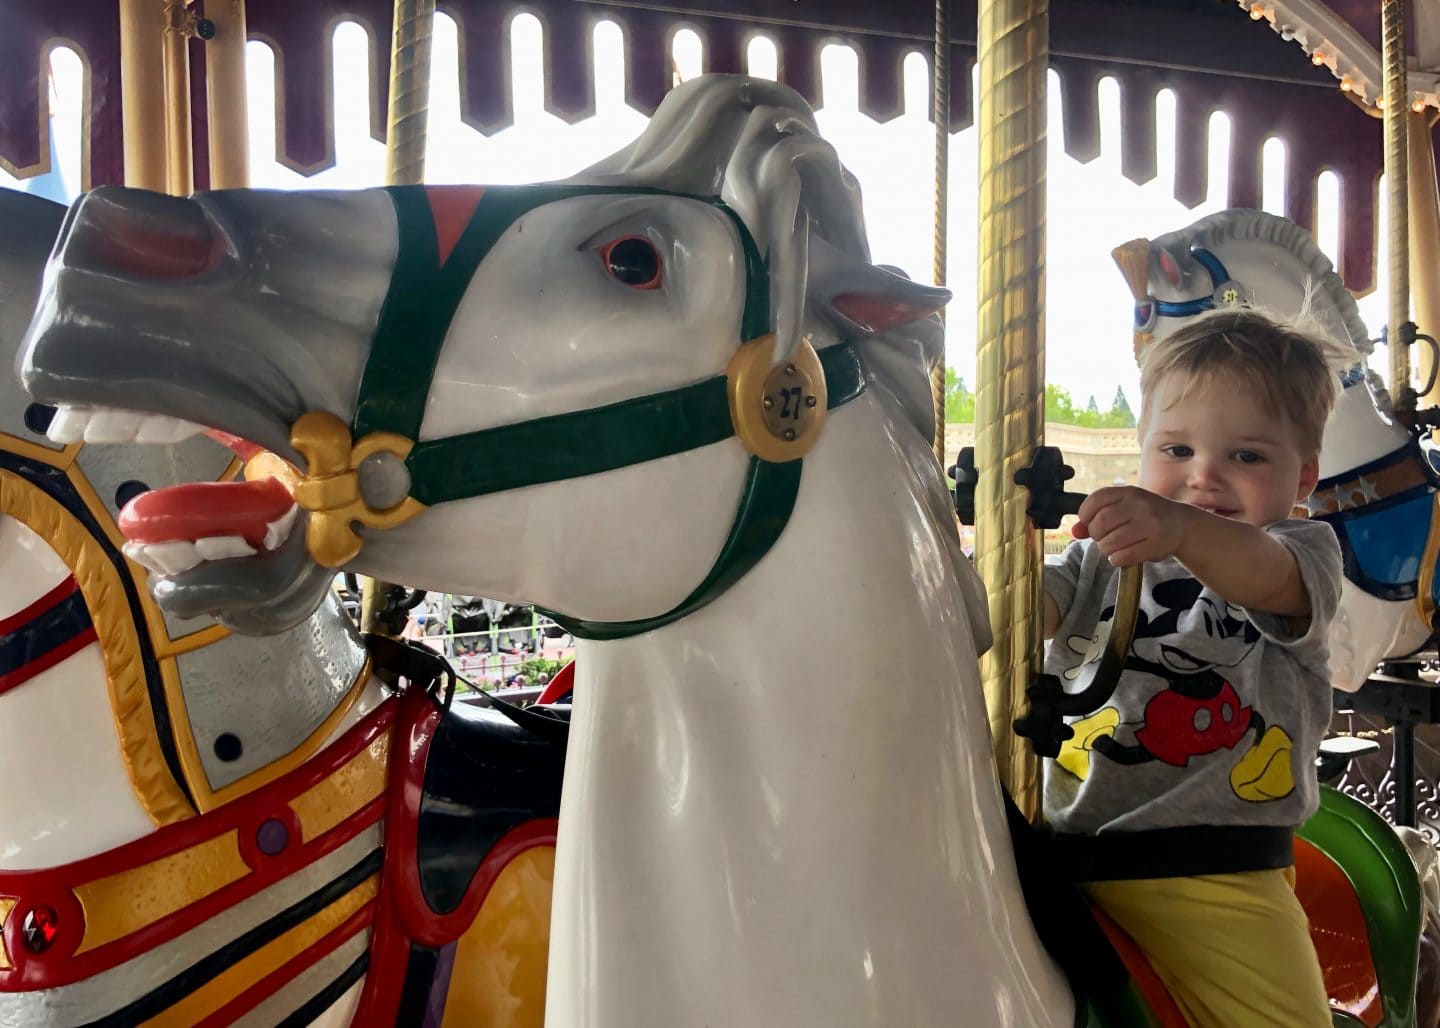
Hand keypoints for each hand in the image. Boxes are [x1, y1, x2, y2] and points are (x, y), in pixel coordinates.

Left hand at [1072, 486, 1188, 566]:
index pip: (1096, 500)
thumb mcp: (1123, 508)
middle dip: (1096, 534)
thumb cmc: (1144, 516)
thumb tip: (1075, 531)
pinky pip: (1123, 557)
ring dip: (1106, 549)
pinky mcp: (1156, 545)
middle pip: (1100, 524)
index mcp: (1128, 492)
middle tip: (1103, 537)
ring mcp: (1150, 524)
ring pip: (1110, 543)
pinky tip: (1123, 555)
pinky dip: (1117, 559)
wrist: (1180, 524)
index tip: (1089, 522)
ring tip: (1114, 547)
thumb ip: (1096, 517)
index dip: (1086, 514)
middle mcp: (1140, 505)